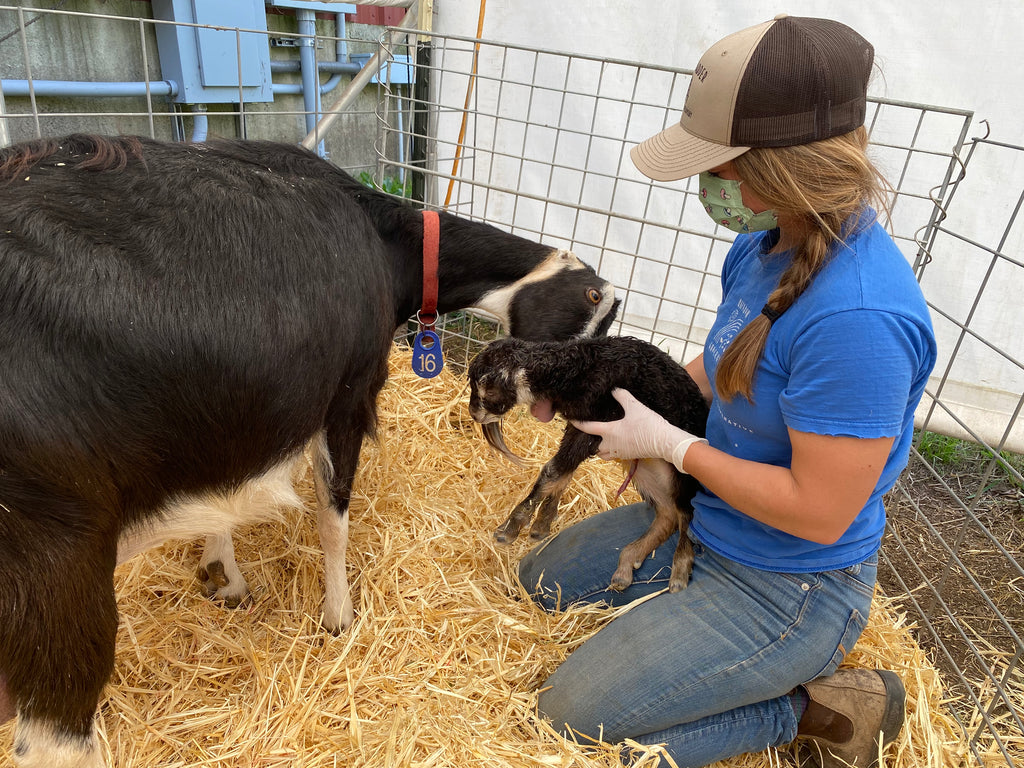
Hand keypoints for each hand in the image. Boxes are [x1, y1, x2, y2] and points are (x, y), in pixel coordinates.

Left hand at [572, 388, 705, 472]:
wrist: (665, 442)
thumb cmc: (649, 425)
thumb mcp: (635, 407)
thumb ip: (622, 396)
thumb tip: (614, 389)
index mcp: (610, 432)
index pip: (588, 428)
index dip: (578, 423)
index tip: (570, 420)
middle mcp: (611, 445)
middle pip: (593, 447)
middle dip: (590, 441)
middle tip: (589, 432)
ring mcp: (620, 452)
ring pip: (603, 454)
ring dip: (600, 448)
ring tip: (602, 439)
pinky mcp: (629, 455)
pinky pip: (614, 455)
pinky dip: (611, 450)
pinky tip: (618, 442)